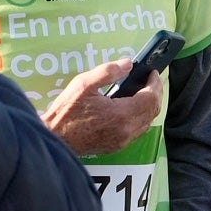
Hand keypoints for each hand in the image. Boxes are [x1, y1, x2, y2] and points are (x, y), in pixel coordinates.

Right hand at [41, 63, 161, 157]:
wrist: (54, 139)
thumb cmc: (65, 112)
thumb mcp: (83, 84)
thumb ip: (107, 72)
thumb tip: (128, 64)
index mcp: (121, 114)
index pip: (150, 98)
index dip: (154, 83)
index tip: (153, 72)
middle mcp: (126, 130)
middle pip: (153, 111)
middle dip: (156, 93)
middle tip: (151, 80)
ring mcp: (122, 141)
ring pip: (147, 122)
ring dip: (149, 106)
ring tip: (143, 91)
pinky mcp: (117, 146)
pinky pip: (137, 130)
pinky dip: (140, 117)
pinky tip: (132, 107)